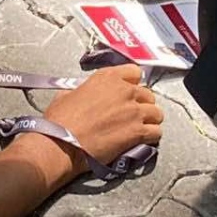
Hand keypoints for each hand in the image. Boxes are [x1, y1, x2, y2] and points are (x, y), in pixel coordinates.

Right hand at [43, 65, 162, 170]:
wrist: (62, 143)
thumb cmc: (60, 121)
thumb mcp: (67, 95)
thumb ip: (83, 91)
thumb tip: (83, 96)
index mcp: (107, 78)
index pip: (134, 72)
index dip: (133, 84)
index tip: (129, 93)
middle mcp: (124, 90)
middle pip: (148, 94)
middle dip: (143, 104)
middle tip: (134, 115)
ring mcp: (134, 111)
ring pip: (157, 113)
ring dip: (150, 120)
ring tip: (142, 128)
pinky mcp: (138, 132)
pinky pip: (156, 132)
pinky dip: (152, 136)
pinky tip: (143, 140)